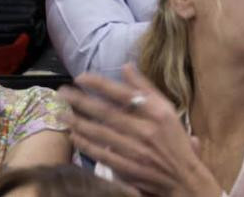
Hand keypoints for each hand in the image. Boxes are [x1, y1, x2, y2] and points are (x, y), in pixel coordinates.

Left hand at [61, 66, 219, 195]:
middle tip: (61, 92)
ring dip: (78, 122)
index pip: (123, 93)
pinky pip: (101, 153)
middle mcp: (145, 129)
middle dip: (81, 101)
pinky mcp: (127, 167)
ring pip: (100, 133)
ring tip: (61, 113)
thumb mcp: (166, 109)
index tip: (80, 77)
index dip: (99, 84)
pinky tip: (74, 136)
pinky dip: (86, 144)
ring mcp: (135, 149)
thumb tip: (126, 67)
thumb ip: (146, 88)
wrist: (182, 176)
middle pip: (106, 112)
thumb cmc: (174, 139)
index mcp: (156, 112)